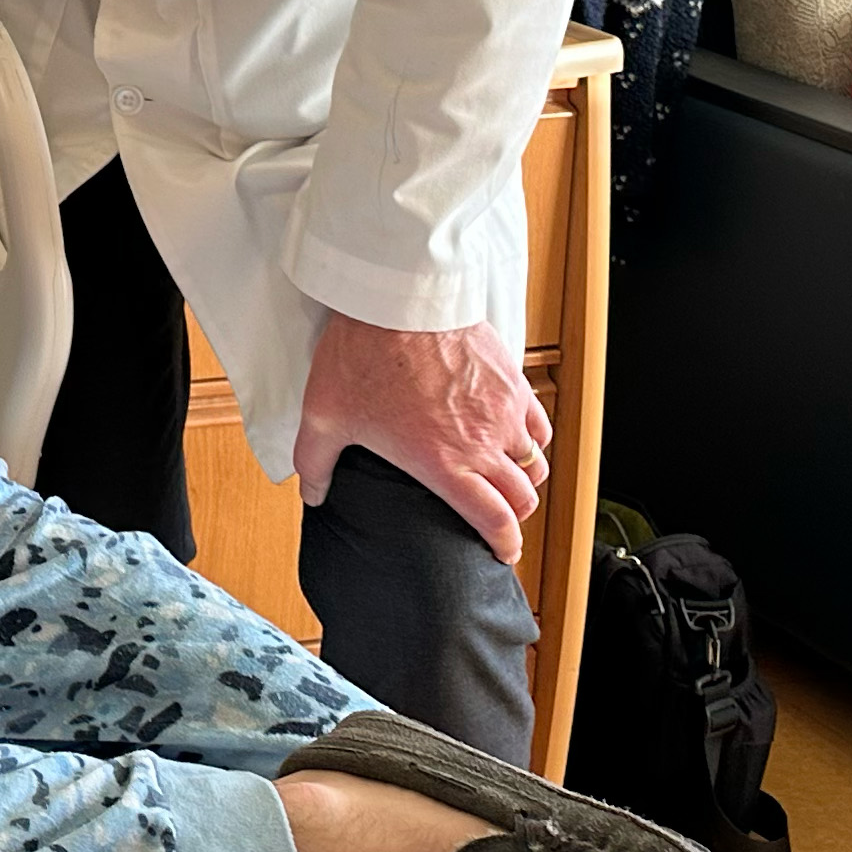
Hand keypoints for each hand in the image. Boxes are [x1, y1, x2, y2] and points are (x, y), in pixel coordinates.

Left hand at [294, 310, 553, 566]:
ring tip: (506, 478)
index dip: (505, 544)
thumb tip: (314, 495)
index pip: (496, 520)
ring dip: (524, 476)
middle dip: (516, 515)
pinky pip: (538, 421)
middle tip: (501, 518)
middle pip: (524, 497)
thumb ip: (317, 464)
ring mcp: (504, 410)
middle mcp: (484, 442)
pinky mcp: (512, 379)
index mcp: (444, 463)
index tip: (502, 553)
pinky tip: (514, 435)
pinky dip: (532, 437)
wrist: (394, 298)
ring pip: (536, 460)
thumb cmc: (361, 354)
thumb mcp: (325, 416)